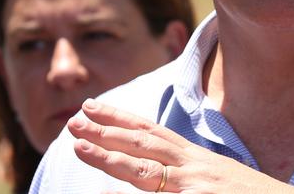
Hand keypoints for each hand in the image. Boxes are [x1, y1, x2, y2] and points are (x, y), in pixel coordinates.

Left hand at [68, 99, 293, 193]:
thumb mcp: (219, 176)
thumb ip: (190, 170)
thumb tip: (163, 171)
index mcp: (197, 158)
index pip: (152, 132)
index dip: (122, 118)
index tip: (95, 107)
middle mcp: (194, 167)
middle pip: (145, 145)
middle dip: (108, 130)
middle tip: (74, 120)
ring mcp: (197, 188)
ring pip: (147, 171)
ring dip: (111, 158)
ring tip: (80, 146)